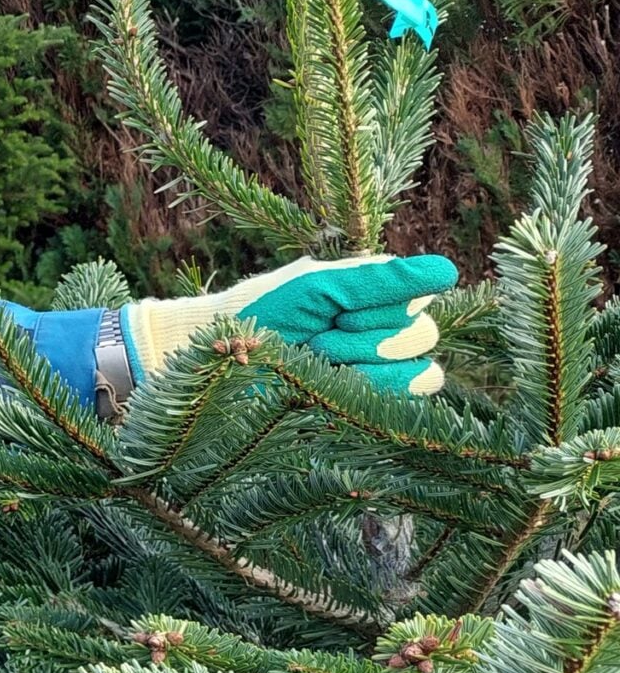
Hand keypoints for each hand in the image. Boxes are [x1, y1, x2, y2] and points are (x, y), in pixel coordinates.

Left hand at [121, 254, 458, 396]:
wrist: (224, 355)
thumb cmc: (266, 312)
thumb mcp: (319, 287)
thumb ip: (381, 280)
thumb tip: (447, 270)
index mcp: (378, 291)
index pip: (421, 292)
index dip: (382, 301)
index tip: (336, 305)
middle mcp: (388, 327)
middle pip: (422, 333)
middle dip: (364, 336)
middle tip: (318, 334)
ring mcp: (384, 367)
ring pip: (422, 369)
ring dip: (362, 363)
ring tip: (317, 358)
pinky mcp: (374, 402)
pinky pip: (408, 398)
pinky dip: (370, 389)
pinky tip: (331, 383)